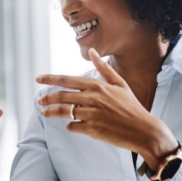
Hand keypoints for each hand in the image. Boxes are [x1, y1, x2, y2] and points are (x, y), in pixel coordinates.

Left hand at [36, 48, 177, 169]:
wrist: (143, 130)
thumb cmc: (131, 106)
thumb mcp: (119, 83)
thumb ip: (103, 68)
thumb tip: (92, 51)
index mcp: (97, 85)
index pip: (67, 80)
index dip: (50, 79)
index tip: (38, 79)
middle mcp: (92, 98)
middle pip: (61, 96)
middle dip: (47, 98)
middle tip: (40, 101)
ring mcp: (91, 114)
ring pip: (64, 111)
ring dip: (51, 112)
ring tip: (45, 113)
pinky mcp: (92, 129)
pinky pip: (73, 126)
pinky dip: (70, 126)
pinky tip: (70, 125)